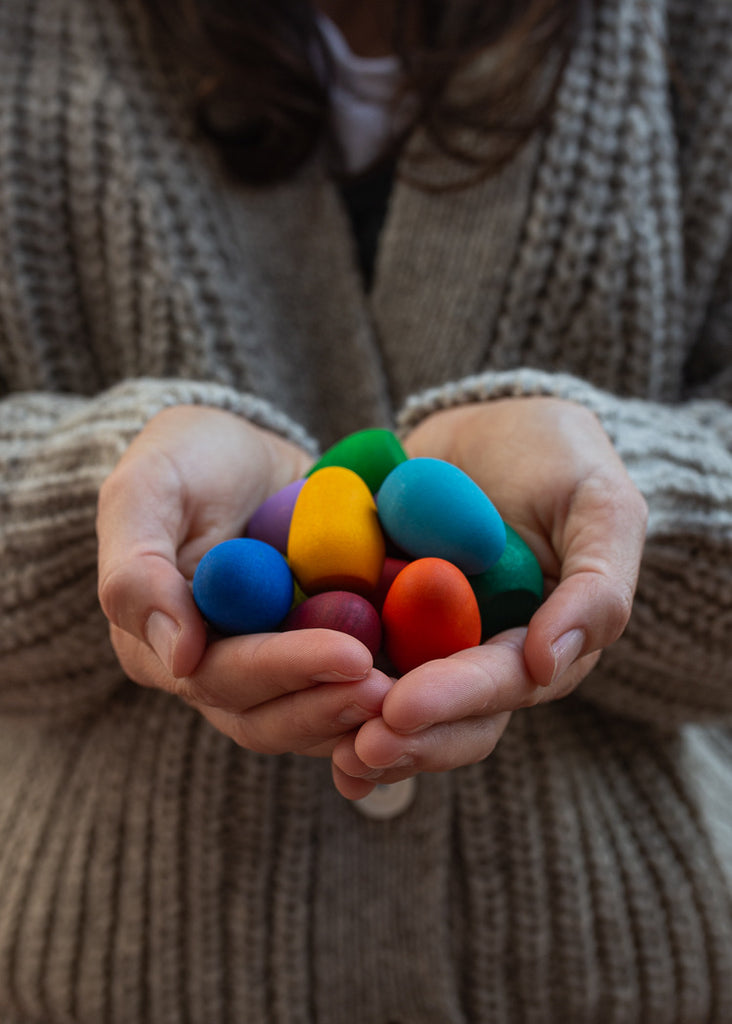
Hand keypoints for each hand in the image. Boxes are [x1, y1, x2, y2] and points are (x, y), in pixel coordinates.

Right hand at [97, 406, 391, 755]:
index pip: (222, 677)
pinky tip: (433, 676)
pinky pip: (347, 687)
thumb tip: (179, 657)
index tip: (351, 655)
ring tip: (422, 693)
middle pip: (269, 716)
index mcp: (161, 643)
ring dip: (362, 713)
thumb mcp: (147, 489)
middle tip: (396, 689)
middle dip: (332, 705)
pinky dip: (386, 686)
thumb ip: (139, 569)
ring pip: (311, 717)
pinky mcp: (314, 654)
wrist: (243, 453)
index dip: (287, 670)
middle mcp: (213, 670)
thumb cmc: (187, 459)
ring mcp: (269, 667)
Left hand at [331, 397, 647, 797]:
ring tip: (325, 749)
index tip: (402, 708)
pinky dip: (319, 683)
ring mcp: (423, 640)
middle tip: (355, 747)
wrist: (490, 422)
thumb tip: (548, 665)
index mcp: (538, 643)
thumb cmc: (559, 458)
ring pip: (394, 703)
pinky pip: (345, 654)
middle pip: (447, 717)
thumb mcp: (600, 506)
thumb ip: (596, 584)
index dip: (455, 701)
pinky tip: (284, 703)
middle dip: (405, 738)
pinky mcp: (374, 613)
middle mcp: (478, 655)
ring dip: (359, 730)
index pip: (502, 685)